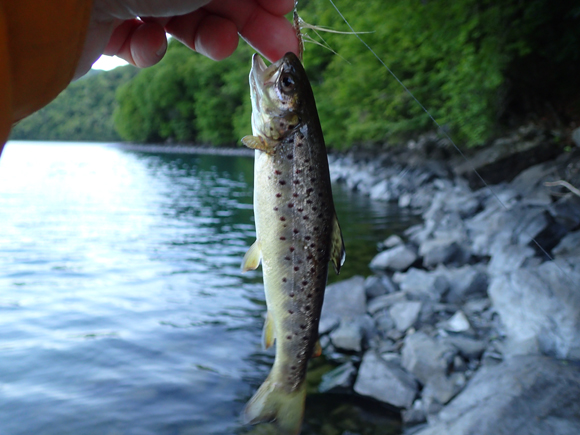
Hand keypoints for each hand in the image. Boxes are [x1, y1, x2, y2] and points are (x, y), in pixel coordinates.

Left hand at [75, 0, 299, 77]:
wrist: (42, 10)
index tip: (285, 9)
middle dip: (247, 19)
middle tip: (279, 50)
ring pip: (179, 15)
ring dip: (203, 36)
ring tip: (217, 49)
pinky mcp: (99, 18)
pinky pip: (137, 34)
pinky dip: (147, 45)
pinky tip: (142, 43)